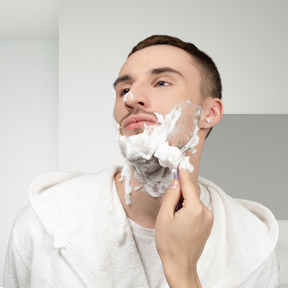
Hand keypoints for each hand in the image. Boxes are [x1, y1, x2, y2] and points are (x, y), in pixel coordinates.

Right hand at [155, 169, 213, 287]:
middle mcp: (206, 212)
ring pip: (194, 202)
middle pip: (191, 194)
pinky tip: (180, 220)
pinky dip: (189, 209)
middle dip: (180, 193)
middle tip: (169, 204)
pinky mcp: (208, 224)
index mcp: (195, 209)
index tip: (180, 165)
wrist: (180, 265)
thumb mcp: (164, 217)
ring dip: (184, 203)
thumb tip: (176, 182)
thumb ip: (171, 196)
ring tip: (174, 217)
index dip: (182, 174)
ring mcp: (209, 219)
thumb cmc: (170, 244)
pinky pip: (198, 210)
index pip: (188, 185)